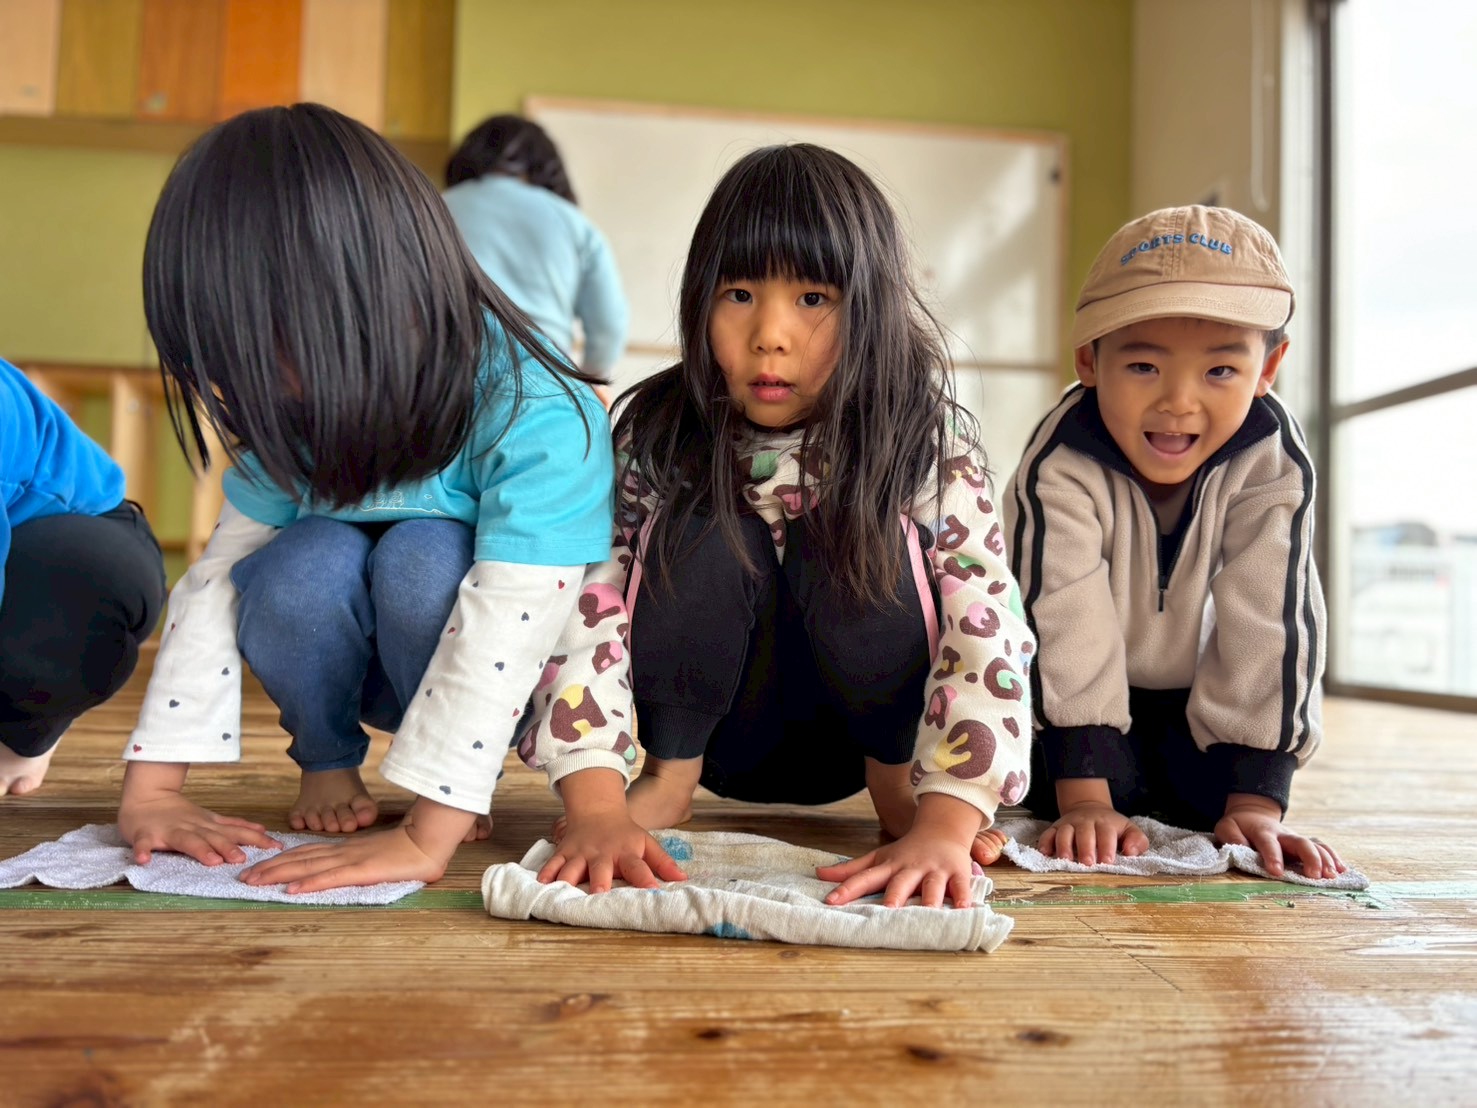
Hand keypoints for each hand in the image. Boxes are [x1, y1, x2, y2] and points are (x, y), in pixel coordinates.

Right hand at [119, 761, 278, 865]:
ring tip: (211, 861)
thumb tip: (262, 830)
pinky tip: (144, 861)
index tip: (275, 847)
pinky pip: (143, 844)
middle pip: (213, 837)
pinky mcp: (143, 834)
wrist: (145, 795)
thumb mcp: (210, 818)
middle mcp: (192, 826)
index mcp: (208, 824)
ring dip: (199, 850)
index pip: (236, 831)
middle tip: (242, 859)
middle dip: (228, 847)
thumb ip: (233, 826)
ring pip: (185, 840)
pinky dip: (143, 852)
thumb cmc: (179, 813)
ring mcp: (168, 830)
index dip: (255, 839)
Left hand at [239, 796, 473, 892]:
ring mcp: (350, 860)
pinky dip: (308, 884)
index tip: (259, 867)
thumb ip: (362, 863)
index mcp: (345, 850)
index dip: (281, 860)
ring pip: (306, 867)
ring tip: (255, 882)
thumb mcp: (378, 857)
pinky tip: (291, 891)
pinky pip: (329, 878)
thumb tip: (350, 870)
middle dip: (269, 868)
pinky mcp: (361, 871)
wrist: (429, 840)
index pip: (306, 853)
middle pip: (298, 859)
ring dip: (278, 875)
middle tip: (244, 877)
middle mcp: (342, 853)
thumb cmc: (410, 851)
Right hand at [537, 810, 687, 892]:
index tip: (652, 890)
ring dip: (566, 881)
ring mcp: (581, 852)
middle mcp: (602, 853)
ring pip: (571, 868)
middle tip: (598, 894)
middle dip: (599, 881)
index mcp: (625, 852)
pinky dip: (545, 873)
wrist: (597, 810)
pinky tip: (540, 885)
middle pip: (600, 868)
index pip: (637, 866)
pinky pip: (552, 862)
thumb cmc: (625, 833)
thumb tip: (682, 878)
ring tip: (561, 896)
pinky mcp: (564, 851)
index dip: (645, 878)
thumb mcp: (646, 842)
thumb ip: (663, 862)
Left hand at [817, 793, 983, 907]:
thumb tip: (819, 875)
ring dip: (929, 899)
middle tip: (886, 911)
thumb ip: (851, 870)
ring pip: (931, 886)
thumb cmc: (906, 851)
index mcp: (889, 866)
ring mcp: (935, 870)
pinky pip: (960, 885)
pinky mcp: (957, 873)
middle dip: (894, 896)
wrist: (942, 828)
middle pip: (900, 882)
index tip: (831, 901)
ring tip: (927, 913)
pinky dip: (963, 896)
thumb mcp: (878, 857)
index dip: (847, 888)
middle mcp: (911, 868)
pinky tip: (963, 908)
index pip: (864, 877)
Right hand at [1038, 804, 1148, 865]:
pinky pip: (1047, 834)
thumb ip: (1137, 840)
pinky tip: (1046, 853)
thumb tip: (1131, 853)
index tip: (1108, 861)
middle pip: (1084, 832)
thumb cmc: (1112, 827)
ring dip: (1064, 845)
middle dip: (1085, 848)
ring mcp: (1068, 824)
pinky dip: (1045, 842)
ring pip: (1064, 832)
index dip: (1106, 847)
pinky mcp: (1055, 828)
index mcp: (1105, 822)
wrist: (1090, 809)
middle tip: (1088, 864)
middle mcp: (1085, 821)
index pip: (1106, 833)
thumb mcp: (1129, 829)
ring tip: (1066, 860)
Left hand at [1215, 794, 1345, 879]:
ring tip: (1332, 877)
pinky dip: (1333, 858)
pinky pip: (1322, 848)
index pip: (1269, 843)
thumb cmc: (1239, 825)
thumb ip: (1231, 837)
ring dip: (1325, 860)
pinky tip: (1343, 871)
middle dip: (1310, 858)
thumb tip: (1239, 848)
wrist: (1253, 814)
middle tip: (1314, 876)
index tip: (1277, 872)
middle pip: (1300, 842)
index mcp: (1263, 831)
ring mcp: (1297, 838)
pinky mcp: (1305, 843)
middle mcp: (1284, 834)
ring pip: (1315, 845)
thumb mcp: (1226, 827)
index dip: (1273, 857)